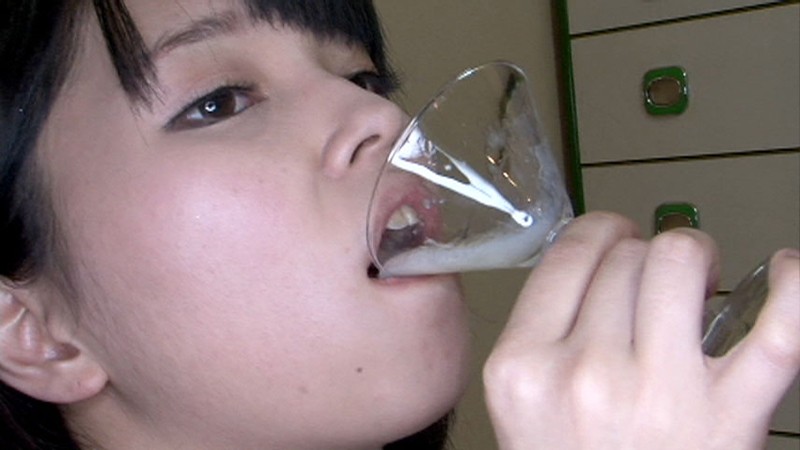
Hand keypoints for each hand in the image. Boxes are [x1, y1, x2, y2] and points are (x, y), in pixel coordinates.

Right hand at [484, 212, 799, 449]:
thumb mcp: (520, 405)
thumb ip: (543, 332)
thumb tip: (600, 259)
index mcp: (523, 367)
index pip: (571, 253)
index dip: (602, 231)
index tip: (616, 237)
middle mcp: (585, 374)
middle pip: (626, 255)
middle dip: (645, 255)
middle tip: (654, 282)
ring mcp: (660, 394)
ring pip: (681, 260)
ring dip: (698, 257)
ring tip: (701, 281)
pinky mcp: (730, 417)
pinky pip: (779, 328)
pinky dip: (794, 288)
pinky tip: (786, 272)